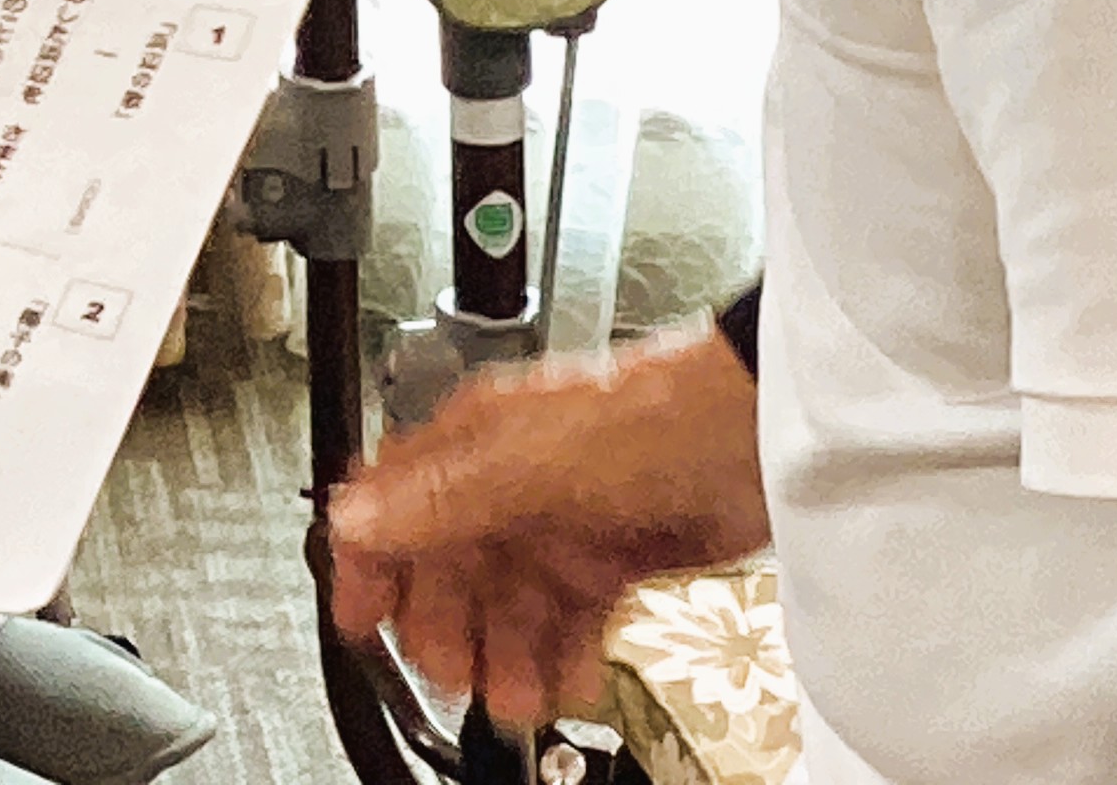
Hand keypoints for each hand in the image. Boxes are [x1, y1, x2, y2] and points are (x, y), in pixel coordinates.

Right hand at [327, 327, 769, 729]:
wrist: (759, 434)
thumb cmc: (651, 417)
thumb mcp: (532, 461)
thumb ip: (442, 495)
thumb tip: (356, 518)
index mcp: (472, 446)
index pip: (390, 505)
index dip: (367, 564)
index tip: (360, 622)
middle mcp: (507, 483)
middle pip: (448, 570)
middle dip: (445, 629)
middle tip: (458, 677)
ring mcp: (559, 522)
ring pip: (508, 604)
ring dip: (506, 656)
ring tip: (519, 699)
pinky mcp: (611, 556)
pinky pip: (567, 619)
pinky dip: (562, 655)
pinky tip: (569, 681)